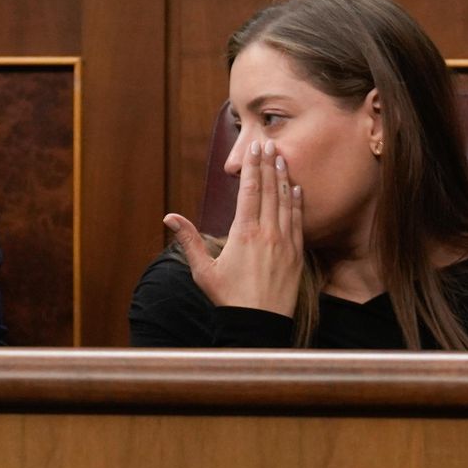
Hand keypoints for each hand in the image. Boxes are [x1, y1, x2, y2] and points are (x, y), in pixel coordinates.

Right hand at [166, 139, 303, 316]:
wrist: (258, 324)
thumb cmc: (228, 298)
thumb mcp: (203, 270)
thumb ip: (188, 241)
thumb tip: (169, 218)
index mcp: (243, 233)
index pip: (249, 191)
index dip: (252, 167)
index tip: (254, 149)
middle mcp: (267, 233)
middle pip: (269, 190)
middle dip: (268, 164)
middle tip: (269, 143)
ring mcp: (284, 242)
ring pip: (285, 202)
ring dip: (283, 178)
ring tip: (282, 158)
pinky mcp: (296, 254)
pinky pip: (298, 221)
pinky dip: (297, 202)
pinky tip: (297, 189)